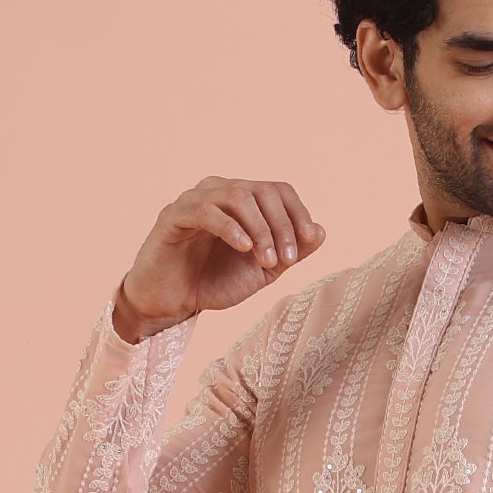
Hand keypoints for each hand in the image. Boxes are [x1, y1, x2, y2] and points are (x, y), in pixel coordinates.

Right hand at [112, 175, 324, 340]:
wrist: (172, 303)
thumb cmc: (213, 282)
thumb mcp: (262, 271)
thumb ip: (291, 253)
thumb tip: (321, 231)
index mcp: (242, 201)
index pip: (278, 190)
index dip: (298, 213)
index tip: (306, 244)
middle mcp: (218, 192)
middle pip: (262, 191)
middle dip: (281, 225)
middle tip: (285, 260)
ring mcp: (194, 200)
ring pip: (237, 195)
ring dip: (260, 229)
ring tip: (266, 261)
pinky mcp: (173, 216)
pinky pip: (205, 210)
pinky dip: (230, 227)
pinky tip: (244, 249)